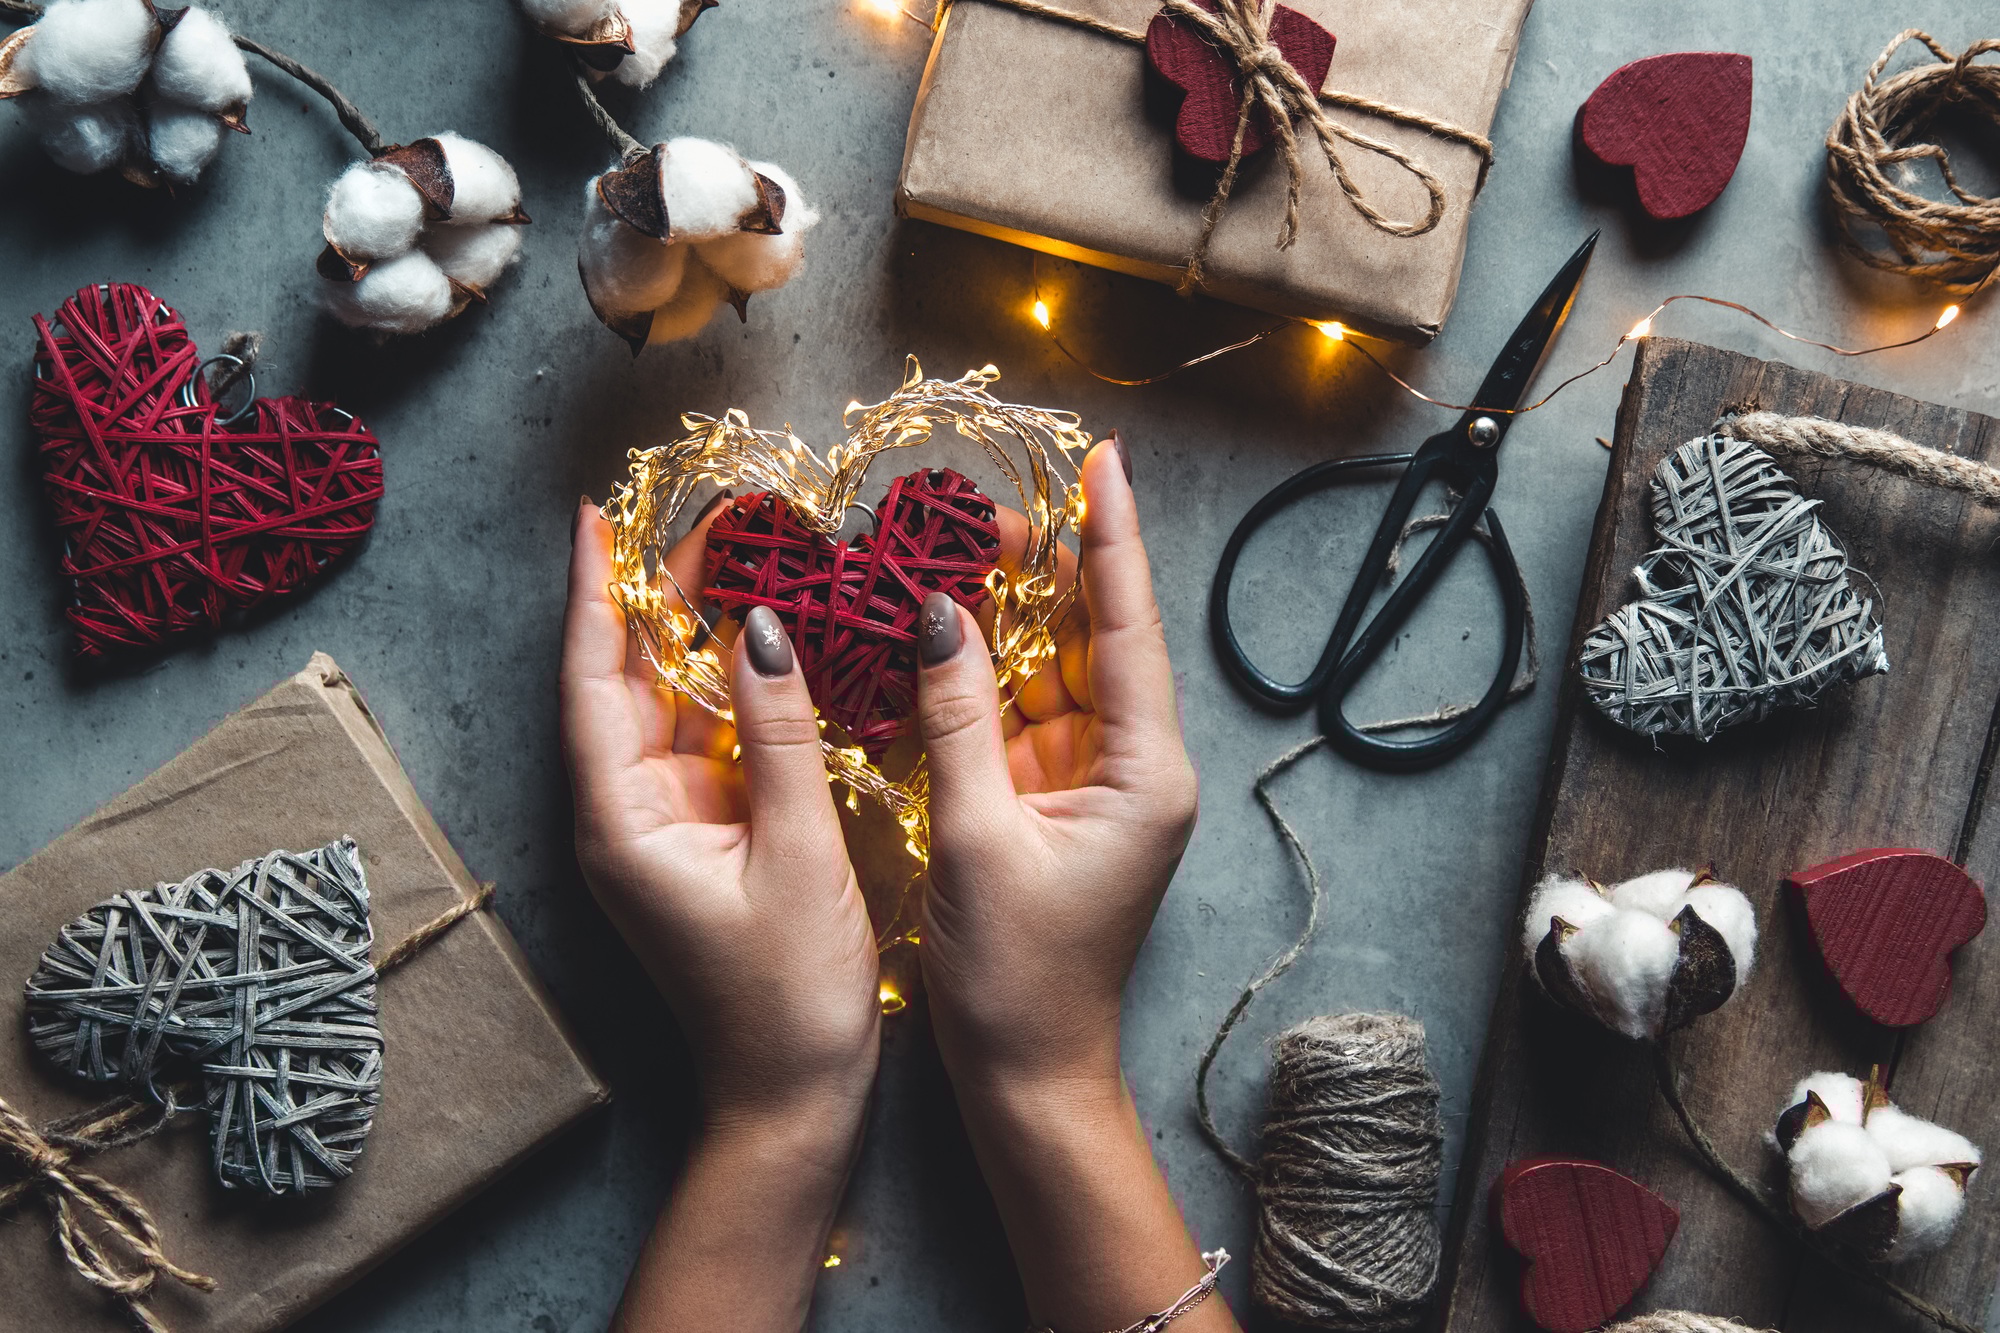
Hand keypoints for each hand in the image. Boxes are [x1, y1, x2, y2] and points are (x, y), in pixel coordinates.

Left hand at [559, 495, 880, 1123]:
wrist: (792, 1097)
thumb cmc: (790, 997)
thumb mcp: (797, 854)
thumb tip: (764, 628)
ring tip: (745, 555)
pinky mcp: (701, 839)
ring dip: (701, 633)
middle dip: (661, 594)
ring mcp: (663, 827)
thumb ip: (780, 736)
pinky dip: (734, 688)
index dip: (597, 592)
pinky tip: (770, 643)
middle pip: (629, 679)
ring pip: (670, 705)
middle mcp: (628, 816)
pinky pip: (709, 742)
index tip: (598, 516)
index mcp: (624, 822)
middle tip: (714, 519)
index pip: (593, 680)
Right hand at [914, 434, 1198, 1092]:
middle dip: (1045, 565)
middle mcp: (1133, 768)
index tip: (1103, 463)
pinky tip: (945, 625)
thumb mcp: (975, 837)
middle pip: (1092, 638)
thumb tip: (937, 614)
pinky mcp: (1056, 804)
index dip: (1111, 541)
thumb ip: (954, 718)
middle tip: (986, 501)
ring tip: (956, 540)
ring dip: (1008, 613)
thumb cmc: (1016, 978)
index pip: (1127, 629)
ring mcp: (1094, 785)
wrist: (1027, 1074)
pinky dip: (985, 673)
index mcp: (1143, 773)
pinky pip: (1023, 715)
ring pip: (1053, 671)